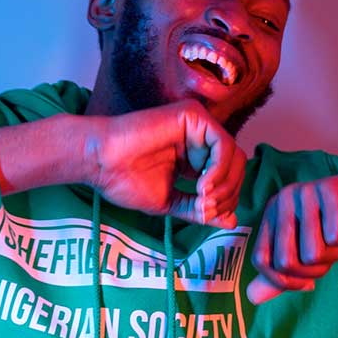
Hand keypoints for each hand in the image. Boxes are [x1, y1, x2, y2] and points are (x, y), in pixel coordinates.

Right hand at [84, 100, 245, 225]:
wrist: (100, 163)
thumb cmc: (125, 180)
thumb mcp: (172, 202)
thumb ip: (201, 210)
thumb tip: (232, 221)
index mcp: (196, 157)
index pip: (230, 177)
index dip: (226, 200)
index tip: (206, 216)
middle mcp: (200, 138)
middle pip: (237, 166)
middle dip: (228, 194)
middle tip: (207, 209)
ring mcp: (197, 124)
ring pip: (235, 156)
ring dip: (224, 184)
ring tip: (202, 199)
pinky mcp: (193, 116)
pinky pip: (223, 144)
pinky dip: (219, 169)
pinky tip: (202, 185)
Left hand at [247, 160, 337, 303]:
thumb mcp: (311, 255)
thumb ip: (283, 275)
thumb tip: (251, 298)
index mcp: (273, 213)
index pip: (262, 261)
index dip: (285, 282)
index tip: (308, 282)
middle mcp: (284, 200)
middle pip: (286, 262)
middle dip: (315, 269)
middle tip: (331, 251)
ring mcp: (306, 193)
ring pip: (314, 253)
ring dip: (336, 252)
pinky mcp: (331, 191)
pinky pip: (337, 238)